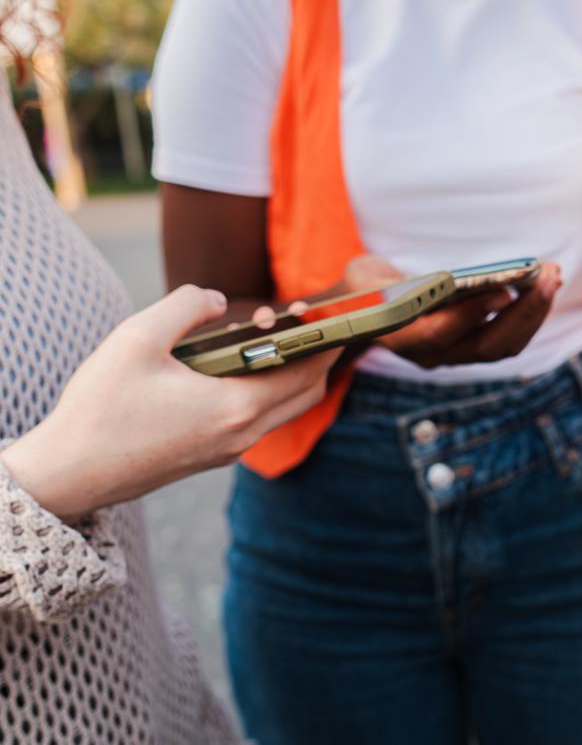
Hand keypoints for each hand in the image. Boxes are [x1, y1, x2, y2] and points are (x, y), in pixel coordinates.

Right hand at [0, 286, 339, 522]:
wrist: (67, 474)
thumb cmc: (100, 408)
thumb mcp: (138, 337)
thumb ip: (186, 305)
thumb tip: (220, 300)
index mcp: (236, 407)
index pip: (307, 372)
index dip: (321, 339)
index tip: (322, 313)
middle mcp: (241, 435)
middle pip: (306, 392)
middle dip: (312, 354)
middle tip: (294, 320)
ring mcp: (228, 450)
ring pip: (282, 408)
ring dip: (285, 372)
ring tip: (260, 337)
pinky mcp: (210, 456)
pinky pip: (255, 419)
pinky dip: (262, 390)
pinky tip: (232, 365)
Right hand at [340, 255, 562, 368]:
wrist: (363, 314)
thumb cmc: (363, 290)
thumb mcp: (362, 280)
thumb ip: (381, 284)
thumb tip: (425, 284)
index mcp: (401, 339)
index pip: (440, 332)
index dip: (472, 313)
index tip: (504, 289)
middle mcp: (431, 356)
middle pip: (485, 344)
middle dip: (522, 311)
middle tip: (548, 276)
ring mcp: (455, 355)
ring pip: (503, 345)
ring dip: (533, 311)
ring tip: (553, 275)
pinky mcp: (472, 347)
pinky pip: (508, 338)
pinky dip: (529, 313)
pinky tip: (544, 285)